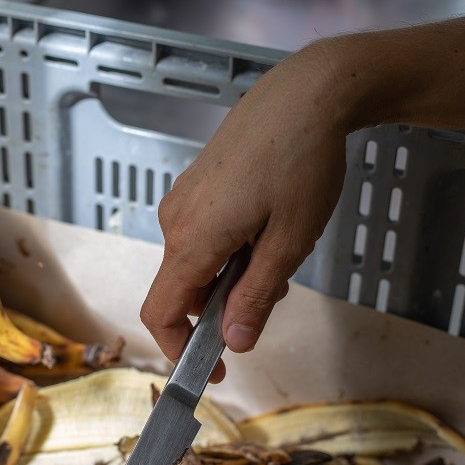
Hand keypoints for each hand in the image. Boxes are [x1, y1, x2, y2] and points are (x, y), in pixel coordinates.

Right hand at [140, 41, 348, 362]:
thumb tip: (233, 342)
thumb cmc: (301, 161)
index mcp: (192, 240)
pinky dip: (227, 249)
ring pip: (195, 262)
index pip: (161, 312)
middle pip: (182, 289)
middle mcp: (175, 221)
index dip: (179, 349)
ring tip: (279, 251)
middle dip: (221, 307)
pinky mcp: (194, 187)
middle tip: (273, 296)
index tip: (209, 370)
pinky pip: (200, 235)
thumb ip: (256, 297)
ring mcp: (182, 201)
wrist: (304, 94)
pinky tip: (267, 228)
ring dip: (229, 276)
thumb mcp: (288, 242)